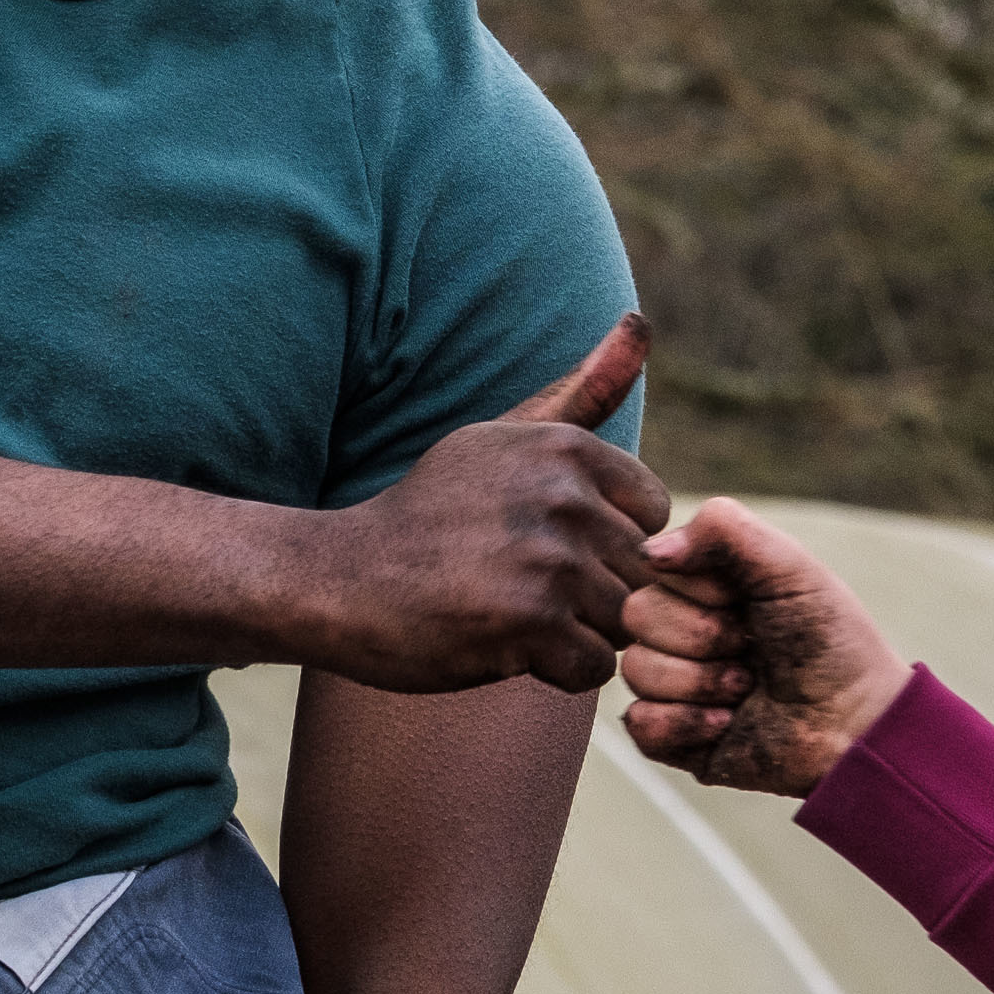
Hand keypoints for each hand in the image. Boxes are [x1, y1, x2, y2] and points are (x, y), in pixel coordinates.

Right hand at [305, 316, 670, 693]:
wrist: (341, 579)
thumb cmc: (430, 512)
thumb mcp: (501, 437)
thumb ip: (581, 391)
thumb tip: (641, 321)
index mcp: (564, 447)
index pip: (653, 514)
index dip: (611, 541)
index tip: (553, 543)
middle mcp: (562, 495)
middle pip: (642, 573)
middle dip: (598, 593)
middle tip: (525, 588)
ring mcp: (547, 559)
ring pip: (624, 622)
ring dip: (578, 634)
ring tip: (516, 615)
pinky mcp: (528, 622)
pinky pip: (592, 668)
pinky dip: (556, 672)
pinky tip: (506, 646)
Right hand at [616, 498, 907, 794]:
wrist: (852, 723)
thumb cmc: (829, 641)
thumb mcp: (788, 566)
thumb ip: (724, 529)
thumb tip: (649, 552)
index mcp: (702, 586)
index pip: (656, 570)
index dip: (705, 591)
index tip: (752, 604)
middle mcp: (681, 631)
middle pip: (636, 616)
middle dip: (703, 636)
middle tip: (751, 650)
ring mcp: (672, 685)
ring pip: (636, 669)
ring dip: (701, 682)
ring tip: (747, 689)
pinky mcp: (671, 737)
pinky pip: (639, 722)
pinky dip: (686, 724)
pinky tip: (727, 724)